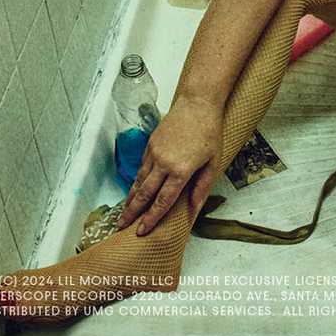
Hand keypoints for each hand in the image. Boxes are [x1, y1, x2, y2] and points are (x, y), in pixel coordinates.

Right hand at [117, 102, 225, 236]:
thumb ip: (202, 187)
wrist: (197, 104)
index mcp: (181, 171)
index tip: (141, 231)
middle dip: (132, 213)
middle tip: (121, 227)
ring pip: (139, 181)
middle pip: (144, 194)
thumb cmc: (209, 132)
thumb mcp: (214, 162)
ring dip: (130, 199)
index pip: (162, 201)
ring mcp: (154, 154)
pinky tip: (134, 191)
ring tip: (123, 213)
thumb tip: (193, 208)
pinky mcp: (150, 146)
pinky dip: (136, 182)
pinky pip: (141, 168)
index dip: (151, 218)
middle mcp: (164, 164)